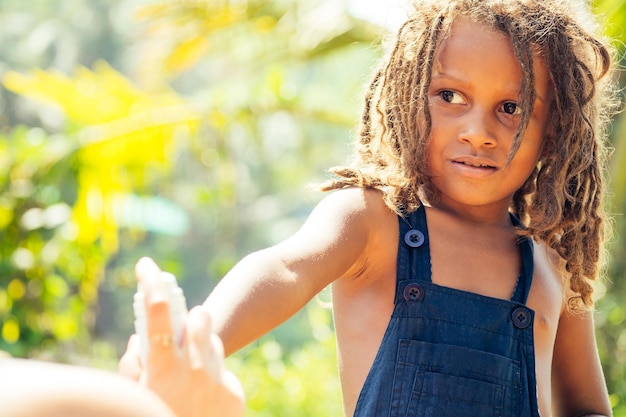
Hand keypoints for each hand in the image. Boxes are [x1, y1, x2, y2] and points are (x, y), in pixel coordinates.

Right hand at [119, 257, 244, 416]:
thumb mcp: (138, 396)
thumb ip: (135, 368)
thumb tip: (138, 341)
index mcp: (161, 372)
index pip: (155, 321)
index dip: (151, 290)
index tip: (148, 267)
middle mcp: (190, 372)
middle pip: (195, 321)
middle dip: (187, 312)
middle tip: (179, 306)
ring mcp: (214, 382)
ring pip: (210, 341)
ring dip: (200, 340)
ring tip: (192, 350)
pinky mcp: (232, 394)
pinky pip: (220, 370)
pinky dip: (209, 373)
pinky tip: (203, 391)